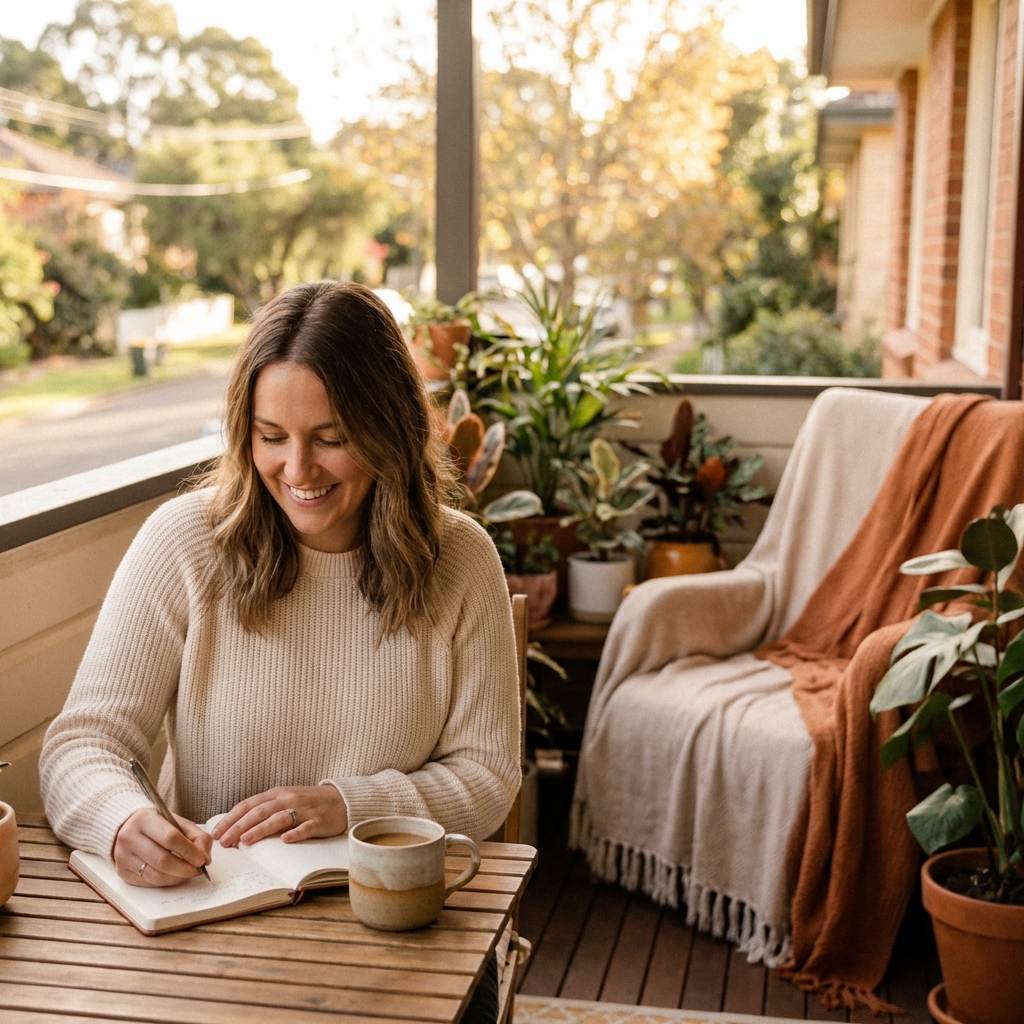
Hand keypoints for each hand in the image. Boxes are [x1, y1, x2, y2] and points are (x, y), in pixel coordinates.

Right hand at [113, 808, 212, 887]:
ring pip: (155, 875)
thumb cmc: (157, 825)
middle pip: (162, 860)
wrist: (127, 827)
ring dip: (177, 877)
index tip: (202, 860)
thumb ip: (197, 837)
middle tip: (198, 870)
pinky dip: (166, 882)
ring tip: (189, 873)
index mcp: (144, 819)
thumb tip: (205, 859)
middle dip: (185, 868)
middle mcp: (129, 837)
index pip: (170, 838)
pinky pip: (148, 883)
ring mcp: (123, 856)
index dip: (189, 851)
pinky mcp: (122, 872)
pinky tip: (175, 876)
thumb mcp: (177, 823)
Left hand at [211, 784, 347, 846]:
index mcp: (277, 793)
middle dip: (239, 827)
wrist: (342, 800)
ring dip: (260, 829)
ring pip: (278, 818)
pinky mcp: (319, 820)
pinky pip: (305, 827)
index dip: (231, 818)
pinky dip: (295, 833)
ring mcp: (304, 809)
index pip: (248, 805)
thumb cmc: (310, 802)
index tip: (216, 832)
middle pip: (259, 812)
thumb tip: (239, 827)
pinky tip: (285, 840)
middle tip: (224, 841)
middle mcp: (288, 799)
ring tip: (245, 841)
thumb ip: (266, 810)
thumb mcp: (286, 800)